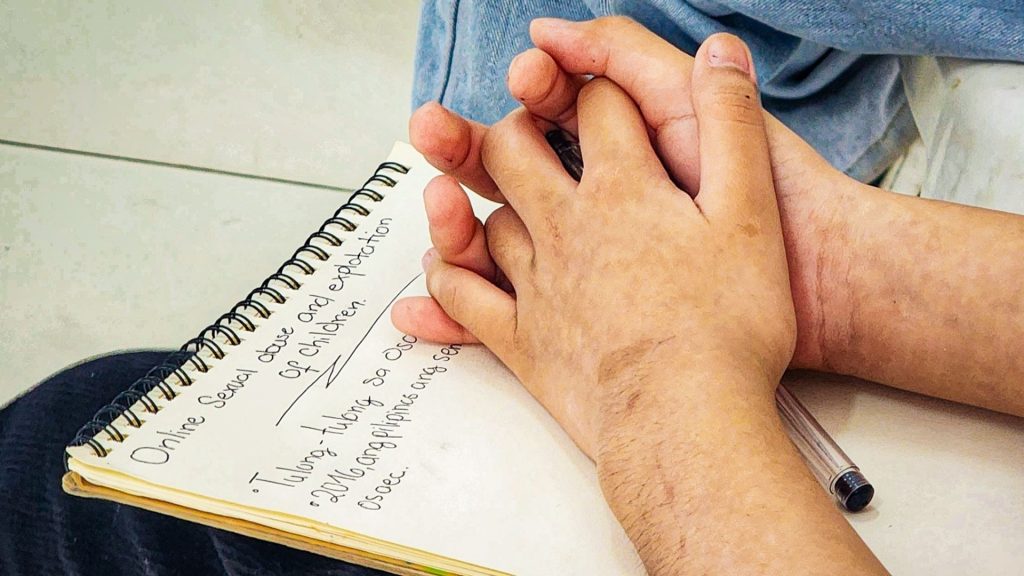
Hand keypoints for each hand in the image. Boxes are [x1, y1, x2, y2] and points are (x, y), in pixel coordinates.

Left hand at [408, 36, 795, 458]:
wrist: (684, 414)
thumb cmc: (726, 326)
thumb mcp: (751, 211)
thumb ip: (732, 125)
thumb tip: (722, 54)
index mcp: (623, 190)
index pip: (598, 110)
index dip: (603, 93)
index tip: (606, 98)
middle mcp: (567, 227)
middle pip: (514, 152)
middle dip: (517, 129)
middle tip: (524, 129)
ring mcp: (537, 282)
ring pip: (487, 220)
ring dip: (479, 199)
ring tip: (479, 193)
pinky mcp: (522, 338)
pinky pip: (465, 299)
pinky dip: (448, 280)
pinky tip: (443, 271)